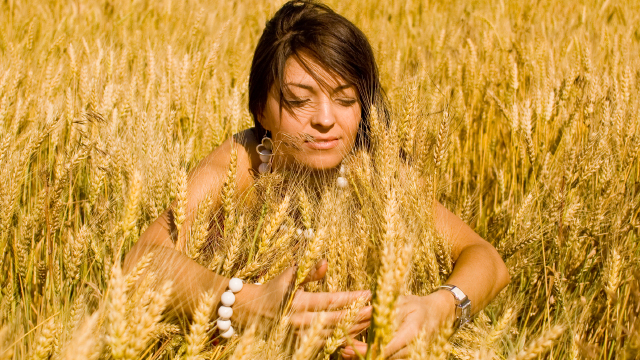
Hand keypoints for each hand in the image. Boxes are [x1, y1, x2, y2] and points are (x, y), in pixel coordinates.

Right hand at [233, 259, 371, 340]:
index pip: (331, 301)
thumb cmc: (273, 288)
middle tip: (377, 309)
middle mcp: (300, 320)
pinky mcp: (302, 342)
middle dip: (358, 315)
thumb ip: (308, 271)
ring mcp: (301, 334)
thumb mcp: (288, 276)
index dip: (351, 298)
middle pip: (336, 320)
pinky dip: (342, 341)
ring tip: (371, 321)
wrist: (252, 310)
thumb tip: (326, 263)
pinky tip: (356, 338)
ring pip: (333, 334)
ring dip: (354, 329)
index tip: (368, 293)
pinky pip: (326, 344)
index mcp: (298, 302)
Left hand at [341, 290, 454, 358]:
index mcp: (411, 331)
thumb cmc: (417, 305)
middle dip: (363, 355)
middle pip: (385, 357)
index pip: (386, 346)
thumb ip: (383, 310)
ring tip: (346, 354)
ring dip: (367, 358)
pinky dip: (376, 356)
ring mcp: (412, 354)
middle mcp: (412, 347)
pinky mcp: (409, 357)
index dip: (368, 349)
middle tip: (343, 352)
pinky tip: (360, 353)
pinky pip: (391, 359)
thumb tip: (362, 313)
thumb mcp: (401, 302)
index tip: (350, 347)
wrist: (438, 314)